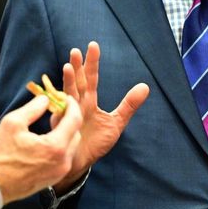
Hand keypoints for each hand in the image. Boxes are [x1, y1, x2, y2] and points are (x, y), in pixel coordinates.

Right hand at [0, 93, 81, 202]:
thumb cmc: (1, 155)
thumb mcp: (13, 123)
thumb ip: (32, 109)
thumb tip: (45, 99)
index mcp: (55, 146)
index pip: (75, 120)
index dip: (72, 105)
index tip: (66, 98)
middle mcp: (63, 161)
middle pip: (76, 133)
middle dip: (70, 119)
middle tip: (58, 109)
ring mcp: (60, 172)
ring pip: (72, 146)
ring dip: (66, 132)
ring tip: (52, 123)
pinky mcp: (55, 178)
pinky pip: (65, 157)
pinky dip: (62, 145)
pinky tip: (48, 139)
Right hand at [56, 42, 148, 189]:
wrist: (82, 163)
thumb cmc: (96, 143)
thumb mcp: (116, 123)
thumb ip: (129, 105)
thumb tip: (145, 86)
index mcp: (89, 102)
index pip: (91, 78)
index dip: (92, 63)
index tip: (93, 45)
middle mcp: (78, 105)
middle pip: (78, 82)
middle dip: (77, 67)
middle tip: (76, 51)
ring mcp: (68, 115)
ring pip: (68, 94)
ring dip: (68, 81)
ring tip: (68, 66)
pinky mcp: (63, 128)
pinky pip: (62, 114)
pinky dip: (62, 105)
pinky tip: (63, 94)